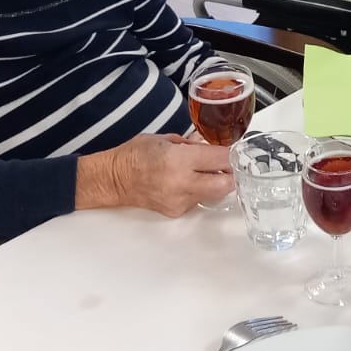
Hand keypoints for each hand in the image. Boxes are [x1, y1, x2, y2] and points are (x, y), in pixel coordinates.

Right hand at [77, 133, 233, 216]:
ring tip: (207, 170)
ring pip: (213, 194)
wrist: (113, 180)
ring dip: (217, 181)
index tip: (237, 151)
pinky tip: (189, 180)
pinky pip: (198, 199)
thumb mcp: (166, 139)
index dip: (233, 155)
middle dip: (232, 174)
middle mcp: (181, 183)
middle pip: (225, 184)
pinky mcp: (176, 211)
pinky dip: (200, 189)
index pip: (220, 159)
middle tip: (231, 165)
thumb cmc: (135, 155)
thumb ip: (193, 145)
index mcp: (179, 160)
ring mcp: (179, 200)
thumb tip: (213, 147)